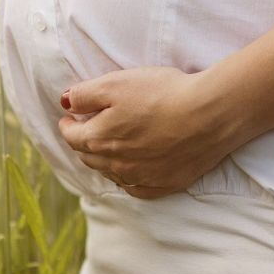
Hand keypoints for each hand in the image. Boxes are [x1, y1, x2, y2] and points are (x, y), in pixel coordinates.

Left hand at [56, 66, 241, 199]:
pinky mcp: (164, 185)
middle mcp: (115, 164)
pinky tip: (130, 173)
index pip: (72, 136)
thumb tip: (65, 103)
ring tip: (106, 148)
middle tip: (84, 130)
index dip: (67, 124)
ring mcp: (140, 178)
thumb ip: (84, 94)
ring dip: (104, 161)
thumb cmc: (162, 94)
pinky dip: (128, 180)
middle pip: (89, 157)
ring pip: (111, 173)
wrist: (209, 115)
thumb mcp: (115, 83)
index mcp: (99, 139)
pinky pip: (137, 189)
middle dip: (83, 143)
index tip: (69, 116)